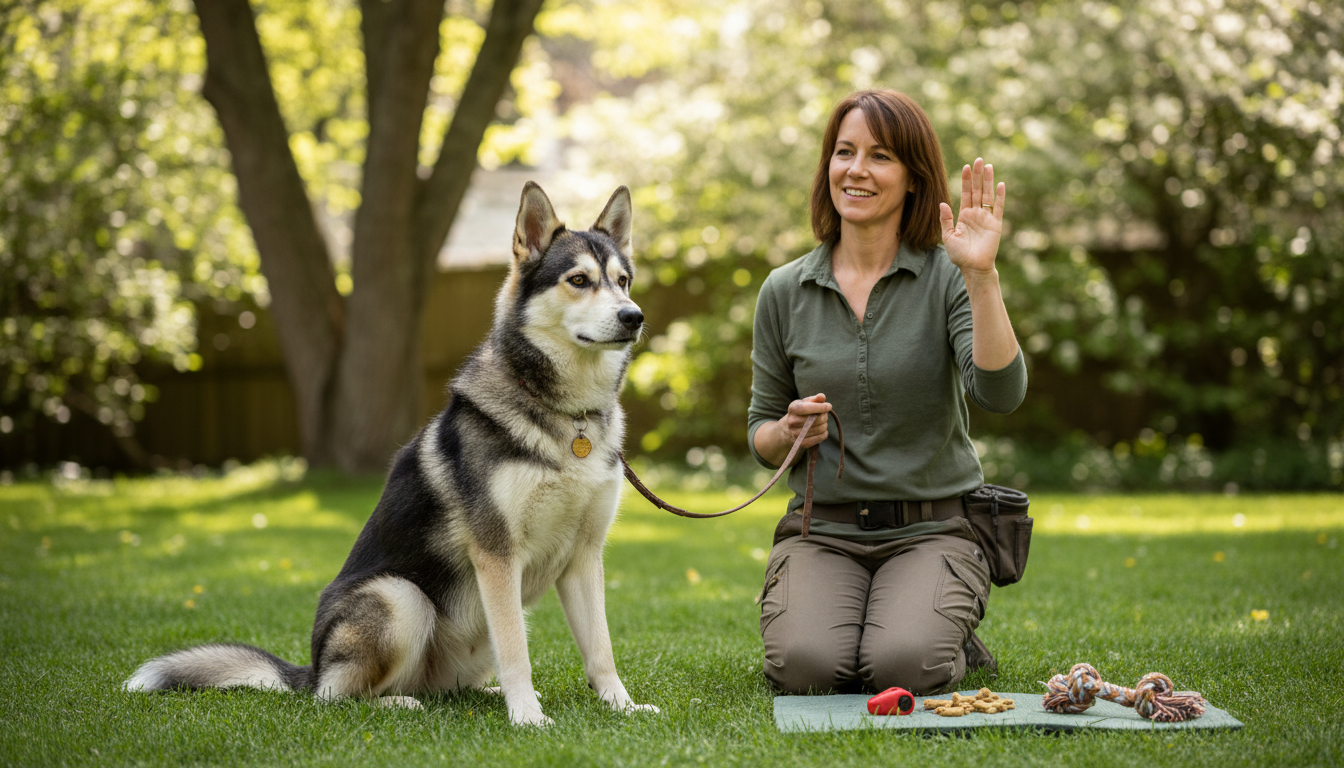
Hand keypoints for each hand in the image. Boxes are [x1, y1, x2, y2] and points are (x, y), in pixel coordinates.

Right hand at [779, 394, 829, 450]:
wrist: (788, 428)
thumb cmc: (800, 412)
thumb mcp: (805, 403)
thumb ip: (815, 399)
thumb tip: (822, 396)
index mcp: (793, 409)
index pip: (808, 408)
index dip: (821, 407)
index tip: (829, 406)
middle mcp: (792, 421)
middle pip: (818, 419)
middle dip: (825, 415)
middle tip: (823, 414)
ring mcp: (796, 433)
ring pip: (821, 428)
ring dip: (825, 424)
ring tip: (821, 422)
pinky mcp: (802, 443)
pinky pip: (821, 437)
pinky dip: (825, 433)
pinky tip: (821, 430)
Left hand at [940, 158, 1005, 278]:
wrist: (973, 268)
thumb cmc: (959, 255)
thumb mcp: (948, 236)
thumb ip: (945, 220)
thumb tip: (942, 203)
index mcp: (964, 216)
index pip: (966, 194)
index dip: (967, 180)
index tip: (966, 167)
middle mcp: (976, 214)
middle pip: (977, 190)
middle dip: (977, 176)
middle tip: (978, 160)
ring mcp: (986, 218)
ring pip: (987, 195)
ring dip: (988, 181)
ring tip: (988, 166)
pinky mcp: (996, 224)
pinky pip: (998, 208)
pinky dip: (999, 196)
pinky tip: (1000, 184)